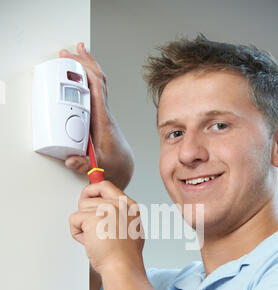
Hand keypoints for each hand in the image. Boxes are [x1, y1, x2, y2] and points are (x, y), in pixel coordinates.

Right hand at [59, 43, 133, 187]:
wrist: (124, 165)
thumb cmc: (113, 164)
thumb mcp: (97, 166)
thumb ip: (83, 165)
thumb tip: (70, 161)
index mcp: (103, 121)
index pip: (96, 91)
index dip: (86, 74)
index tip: (74, 63)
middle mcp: (104, 113)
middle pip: (97, 81)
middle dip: (84, 64)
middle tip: (69, 51)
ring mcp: (102, 112)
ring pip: (97, 83)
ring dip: (87, 66)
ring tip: (77, 52)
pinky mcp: (99, 114)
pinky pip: (95, 90)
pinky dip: (88, 77)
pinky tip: (82, 72)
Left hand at [69, 180, 144, 273]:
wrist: (123, 268)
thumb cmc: (125, 256)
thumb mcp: (130, 229)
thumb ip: (119, 215)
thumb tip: (102, 207)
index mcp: (129, 206)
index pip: (105, 186)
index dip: (92, 190)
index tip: (87, 197)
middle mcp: (119, 204)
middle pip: (89, 198)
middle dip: (86, 215)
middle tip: (93, 230)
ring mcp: (107, 209)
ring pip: (81, 207)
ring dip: (83, 225)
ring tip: (96, 239)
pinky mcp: (93, 217)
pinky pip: (74, 219)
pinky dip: (77, 233)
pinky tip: (90, 242)